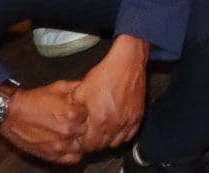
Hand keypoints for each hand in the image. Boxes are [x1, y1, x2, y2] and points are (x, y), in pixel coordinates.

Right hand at [0, 82, 87, 163]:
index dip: (89, 111)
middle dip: (85, 125)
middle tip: (80, 121)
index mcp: (72, 113)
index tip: (84, 110)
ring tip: (74, 132)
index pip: (94, 115)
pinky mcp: (52, 155)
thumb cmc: (34, 99)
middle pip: (89, 131)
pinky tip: (69, 143)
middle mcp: (68, 131)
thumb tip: (93, 88)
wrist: (10, 113)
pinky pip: (74, 158)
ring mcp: (60, 145)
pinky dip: (74, 152)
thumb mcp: (59, 87)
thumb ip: (78, 89)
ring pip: (84, 146)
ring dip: (80, 139)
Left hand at [71, 35, 147, 151]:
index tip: (81, 136)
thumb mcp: (81, 91)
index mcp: (99, 119)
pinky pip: (130, 134)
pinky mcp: (138, 115)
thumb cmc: (104, 75)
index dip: (82, 143)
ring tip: (102, 131)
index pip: (89, 145)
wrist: (126, 63)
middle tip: (90, 134)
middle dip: (94, 142)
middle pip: (102, 145)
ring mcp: (128, 121)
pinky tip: (116, 127)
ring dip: (108, 139)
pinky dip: (122, 134)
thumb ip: (74, 109)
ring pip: (116, 142)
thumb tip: (69, 120)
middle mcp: (115, 124)